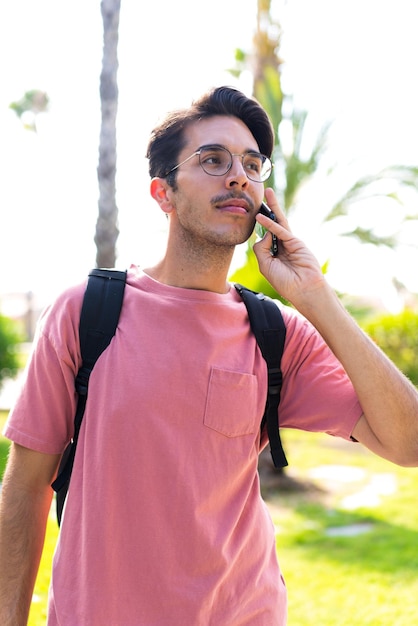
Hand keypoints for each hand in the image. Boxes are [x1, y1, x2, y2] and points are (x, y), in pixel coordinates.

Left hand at [253, 188, 326, 307]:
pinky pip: (281, 231)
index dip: (258, 229)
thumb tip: (264, 233)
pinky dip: (271, 224)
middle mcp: (281, 246)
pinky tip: (262, 217)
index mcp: (273, 254)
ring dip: (273, 207)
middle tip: (261, 196)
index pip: (263, 237)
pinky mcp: (296, 242)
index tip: (252, 220)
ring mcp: (290, 243)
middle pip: (272, 225)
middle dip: (267, 210)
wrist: (303, 289)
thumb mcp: (266, 266)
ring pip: (279, 222)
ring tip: (267, 194)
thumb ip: (261, 249)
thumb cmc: (285, 282)